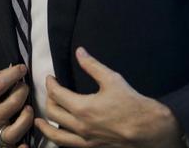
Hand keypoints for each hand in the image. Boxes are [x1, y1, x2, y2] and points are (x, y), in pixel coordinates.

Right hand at [0, 63, 33, 146]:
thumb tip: (11, 71)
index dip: (13, 74)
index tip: (22, 68)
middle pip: (12, 104)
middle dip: (23, 90)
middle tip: (23, 86)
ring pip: (19, 126)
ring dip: (28, 112)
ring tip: (27, 106)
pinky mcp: (2, 146)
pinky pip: (17, 147)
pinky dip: (24, 145)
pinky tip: (27, 138)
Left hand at [34, 48, 183, 146]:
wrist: (149, 129)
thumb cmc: (132, 104)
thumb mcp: (112, 79)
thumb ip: (92, 65)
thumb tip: (80, 51)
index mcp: (83, 108)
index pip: (56, 94)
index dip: (50, 84)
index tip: (51, 78)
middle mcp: (81, 126)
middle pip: (52, 113)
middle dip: (48, 100)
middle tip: (51, 92)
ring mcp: (86, 140)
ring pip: (56, 134)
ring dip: (45, 126)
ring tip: (39, 121)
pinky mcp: (92, 147)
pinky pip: (69, 145)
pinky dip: (59, 140)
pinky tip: (59, 135)